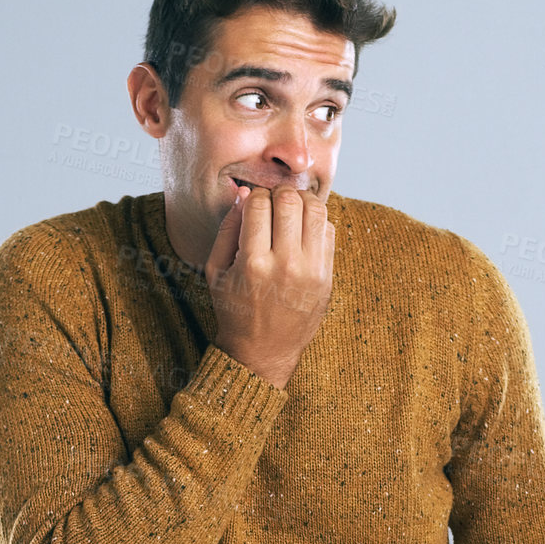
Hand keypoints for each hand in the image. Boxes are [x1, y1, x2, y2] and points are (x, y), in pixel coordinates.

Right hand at [204, 185, 334, 389]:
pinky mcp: (327, 277)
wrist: (264, 351)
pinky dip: (316, 221)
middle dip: (279, 192)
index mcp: (252, 264)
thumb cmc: (235, 309)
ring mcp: (311, 272)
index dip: (254, 195)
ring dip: (302, 200)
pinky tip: (302, 229)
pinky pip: (329, 230)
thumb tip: (245, 193)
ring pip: (316, 209)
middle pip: (290, 201)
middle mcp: (285, 266)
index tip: (253, 202)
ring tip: (291, 208)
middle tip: (274, 200)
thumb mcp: (215, 271)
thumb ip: (228, 229)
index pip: (258, 204)